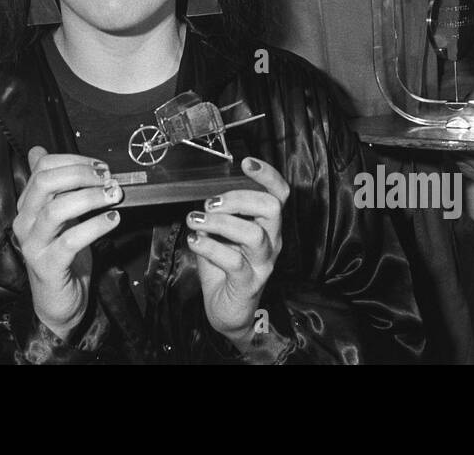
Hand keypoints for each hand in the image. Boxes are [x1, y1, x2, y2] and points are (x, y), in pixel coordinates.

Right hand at [12, 146, 122, 340]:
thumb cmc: (63, 257)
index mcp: (28, 205)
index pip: (42, 168)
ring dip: (90, 198)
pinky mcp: (48, 266)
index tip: (101, 167)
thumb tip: (39, 150)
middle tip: (108, 178)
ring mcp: (34, 244)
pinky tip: (112, 220)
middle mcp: (25, 221)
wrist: (58, 302)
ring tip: (113, 197)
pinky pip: (71, 240)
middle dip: (80, 174)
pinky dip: (95, 226)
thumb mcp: (59, 216)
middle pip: (45, 183)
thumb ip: (55, 186)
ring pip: (57, 210)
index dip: (74, 161)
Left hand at [186, 157, 288, 351]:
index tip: (246, 162)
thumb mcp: (221, 233)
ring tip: (196, 220)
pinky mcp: (249, 284)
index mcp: (267, 225)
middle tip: (210, 203)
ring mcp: (263, 264)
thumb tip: (204, 192)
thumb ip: (219, 213)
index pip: (279, 194)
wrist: (228, 311)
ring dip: (220, 222)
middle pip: (271, 208)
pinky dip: (209, 247)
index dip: (267, 175)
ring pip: (253, 234)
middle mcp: (271, 241)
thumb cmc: (224, 268)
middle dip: (238, 198)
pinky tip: (194, 241)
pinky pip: (232, 261)